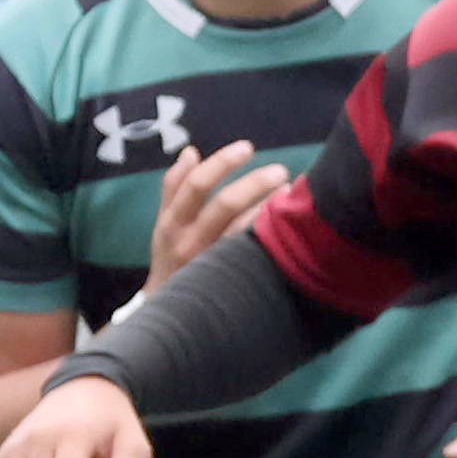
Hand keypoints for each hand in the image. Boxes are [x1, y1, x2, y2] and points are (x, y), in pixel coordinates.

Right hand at [148, 140, 289, 287]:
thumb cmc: (172, 256)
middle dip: (254, 183)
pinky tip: (289, 224)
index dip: (221, 162)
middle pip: (224, 204)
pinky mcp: (231, 278)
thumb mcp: (166, 222)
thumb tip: (191, 151)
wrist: (170, 310)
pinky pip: (255, 252)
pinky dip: (271, 234)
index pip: (194, 184)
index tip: (247, 147)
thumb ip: (175, 187)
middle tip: (281, 171)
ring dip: (269, 208)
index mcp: (172, 221)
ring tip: (291, 192)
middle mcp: (190, 240)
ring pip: (243, 229)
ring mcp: (211, 261)